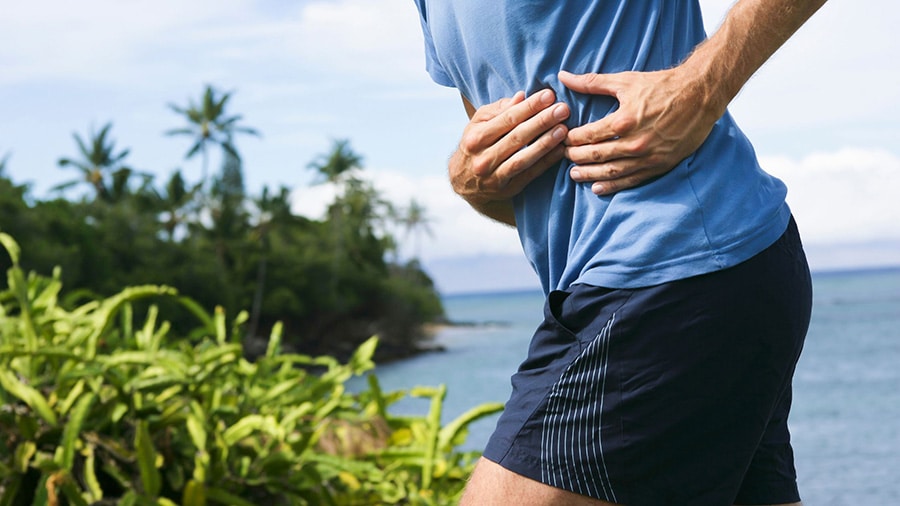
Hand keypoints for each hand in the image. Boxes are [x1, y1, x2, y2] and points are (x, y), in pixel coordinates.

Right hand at [450, 89, 569, 223]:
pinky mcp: (507, 189)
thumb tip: (521, 96)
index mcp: (475, 138)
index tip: (549, 95)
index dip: (529, 107)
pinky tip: (560, 151)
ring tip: (563, 129)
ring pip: (523, 158)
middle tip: (563, 109)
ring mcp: (494, 176)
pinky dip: (546, 162)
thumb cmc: (475, 145)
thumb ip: (499, 110)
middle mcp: (483, 158)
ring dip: (545, 143)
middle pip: (517, 137)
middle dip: (542, 121)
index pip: (507, 119)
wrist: (463, 182)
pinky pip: (529, 175)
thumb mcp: (478, 124)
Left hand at [559, 68, 722, 194]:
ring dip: (589, 175)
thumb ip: (591, 82)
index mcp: (623, 120)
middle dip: (575, 157)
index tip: (562, 138)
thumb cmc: (663, 85)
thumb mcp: (626, 81)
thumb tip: (562, 76)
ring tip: (574, 174)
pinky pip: (631, 180)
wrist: (701, 94)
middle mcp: (634, 142)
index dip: (570, 139)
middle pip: (596, 155)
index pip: (587, 136)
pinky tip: (597, 187)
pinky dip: (612, 186)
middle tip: (563, 156)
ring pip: (610, 171)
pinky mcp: (659, 165)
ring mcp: (647, 156)